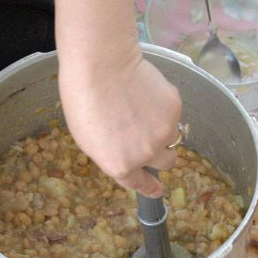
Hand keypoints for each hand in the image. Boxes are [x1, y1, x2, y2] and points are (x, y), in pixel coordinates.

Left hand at [59, 52, 181, 197]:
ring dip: (162, 129)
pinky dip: (163, 106)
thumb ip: (112, 153)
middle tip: (152, 139)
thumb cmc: (84, 100)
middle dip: (162, 155)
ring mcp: (163, 132)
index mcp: (121, 165)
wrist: (101, 67)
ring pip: (172, 137)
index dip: (150, 188)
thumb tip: (126, 154)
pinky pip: (173, 114)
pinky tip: (145, 91)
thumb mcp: (88, 139)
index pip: (140, 184)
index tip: (157, 190)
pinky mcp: (174, 109)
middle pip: (167, 164)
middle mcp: (145, 154)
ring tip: (142, 108)